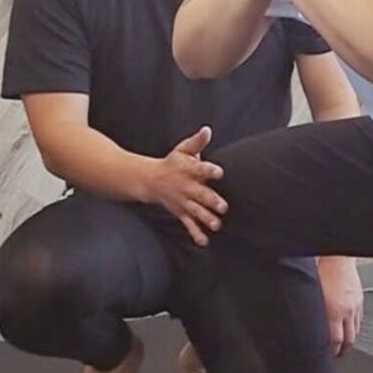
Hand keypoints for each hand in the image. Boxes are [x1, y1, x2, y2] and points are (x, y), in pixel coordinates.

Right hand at [141, 126, 226, 245]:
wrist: (149, 180)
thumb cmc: (172, 163)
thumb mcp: (183, 149)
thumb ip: (197, 142)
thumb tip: (207, 130)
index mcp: (189, 170)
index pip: (201, 169)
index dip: (210, 170)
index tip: (219, 172)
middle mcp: (187, 187)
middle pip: (201, 194)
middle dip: (211, 201)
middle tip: (223, 207)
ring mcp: (184, 201)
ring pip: (196, 211)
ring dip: (206, 219)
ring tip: (216, 225)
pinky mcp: (181, 212)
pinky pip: (188, 225)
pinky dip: (196, 234)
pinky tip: (204, 242)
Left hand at [317, 257, 363, 356]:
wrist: (337, 257)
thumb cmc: (320, 271)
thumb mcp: (311, 295)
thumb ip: (311, 314)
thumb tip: (303, 326)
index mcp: (332, 311)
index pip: (335, 342)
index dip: (331, 352)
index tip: (326, 357)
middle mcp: (345, 310)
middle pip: (348, 340)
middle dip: (342, 351)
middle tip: (335, 355)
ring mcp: (354, 305)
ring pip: (355, 331)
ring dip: (349, 340)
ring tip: (342, 345)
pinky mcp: (359, 299)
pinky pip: (359, 319)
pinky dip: (354, 326)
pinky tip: (348, 327)